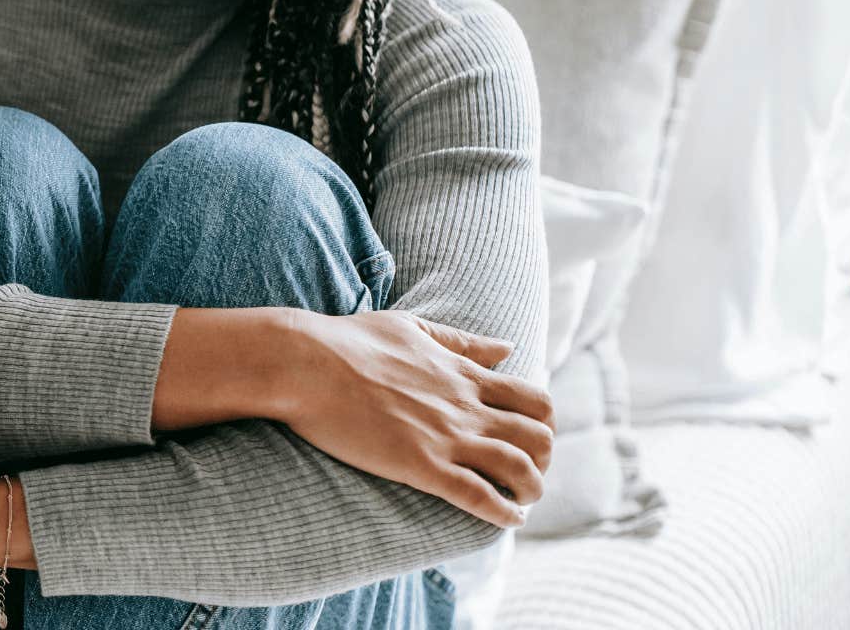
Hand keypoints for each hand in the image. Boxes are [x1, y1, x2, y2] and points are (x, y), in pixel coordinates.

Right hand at [277, 309, 553, 527]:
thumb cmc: (347, 341)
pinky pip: (480, 496)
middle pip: (540, 438)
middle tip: (527, 472)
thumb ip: (462, 340)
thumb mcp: (412, 328)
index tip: (530, 438)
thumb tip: (508, 347)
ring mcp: (446, 437)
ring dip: (531, 490)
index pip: (534, 400)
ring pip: (520, 470)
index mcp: (463, 374)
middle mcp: (466, 406)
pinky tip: (507, 520)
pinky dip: (503, 513)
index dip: (543, 425)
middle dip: (544, 460)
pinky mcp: (421, 465)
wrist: (304, 362)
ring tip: (522, 501)